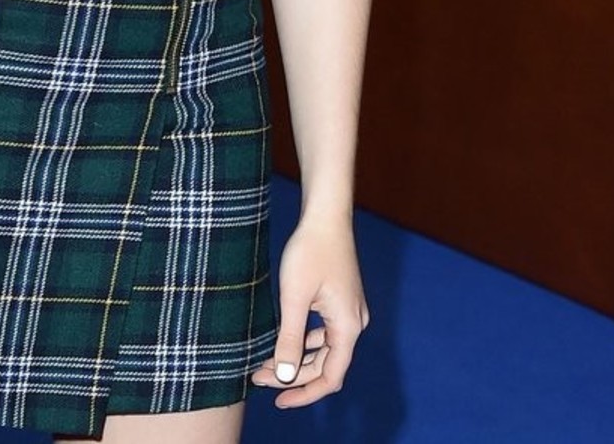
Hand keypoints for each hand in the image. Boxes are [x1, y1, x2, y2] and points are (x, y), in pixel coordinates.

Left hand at [251, 213, 368, 407]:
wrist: (325, 214)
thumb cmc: (310, 251)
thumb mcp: (294, 297)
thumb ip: (290, 338)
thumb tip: (284, 375)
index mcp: (348, 327)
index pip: (330, 377)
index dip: (304, 393)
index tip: (278, 400)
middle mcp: (354, 323)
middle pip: (326, 365)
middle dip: (293, 374)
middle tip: (259, 376)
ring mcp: (349, 311)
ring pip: (324, 349)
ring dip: (297, 358)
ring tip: (266, 362)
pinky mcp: (341, 300)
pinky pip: (324, 332)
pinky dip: (304, 341)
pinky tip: (283, 339)